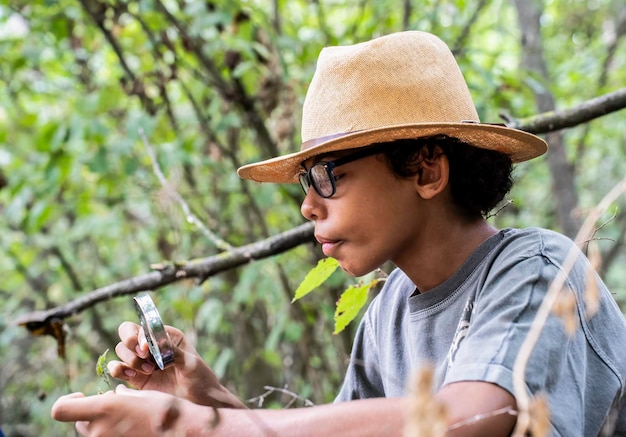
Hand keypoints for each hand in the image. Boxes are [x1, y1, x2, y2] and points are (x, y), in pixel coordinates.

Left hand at [51, 385, 213, 436]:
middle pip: (78, 422)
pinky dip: (113, 432)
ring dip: (103, 423)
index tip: (82, 395)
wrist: (180, 430)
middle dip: (91, 413)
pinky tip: (133, 427)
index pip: (60, 410)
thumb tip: (113, 394)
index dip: (67, 400)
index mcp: (103, 409)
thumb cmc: (163, 409)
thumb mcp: (140, 394)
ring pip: (92, 432)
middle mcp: (99, 430)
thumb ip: (120, 395)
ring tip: (127, 416)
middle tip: (113, 406)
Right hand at [108, 322, 245, 408]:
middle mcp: (152, 346)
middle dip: (131, 345)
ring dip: (129, 360)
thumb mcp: (191, 363)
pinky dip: (117, 370)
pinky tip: (131, 376)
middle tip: (144, 358)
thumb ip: (173, 351)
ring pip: (121, 351)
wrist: (200, 403)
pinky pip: (117, 369)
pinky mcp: (136, 379)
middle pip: (127, 334)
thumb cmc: (201, 379)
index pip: (144, 326)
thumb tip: (158, 340)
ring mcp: (143, 362)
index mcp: (167, 336)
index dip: (140, 334)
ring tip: (148, 371)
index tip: (146, 348)